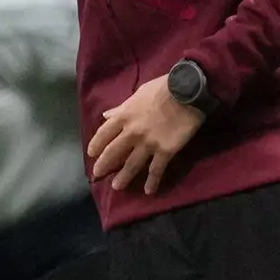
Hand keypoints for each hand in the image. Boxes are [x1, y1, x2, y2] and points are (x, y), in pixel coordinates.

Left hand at [87, 74, 207, 195]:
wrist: (187, 91)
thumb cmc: (162, 88)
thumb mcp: (138, 94)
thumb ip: (122, 108)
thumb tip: (106, 115)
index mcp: (124, 116)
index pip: (103, 133)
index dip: (96, 144)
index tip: (92, 153)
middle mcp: (132, 132)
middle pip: (113, 152)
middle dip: (104, 164)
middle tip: (98, 174)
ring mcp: (148, 143)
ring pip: (132, 165)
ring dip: (123, 177)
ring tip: (117, 187)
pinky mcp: (165, 151)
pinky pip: (156, 170)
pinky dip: (152, 182)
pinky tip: (148, 191)